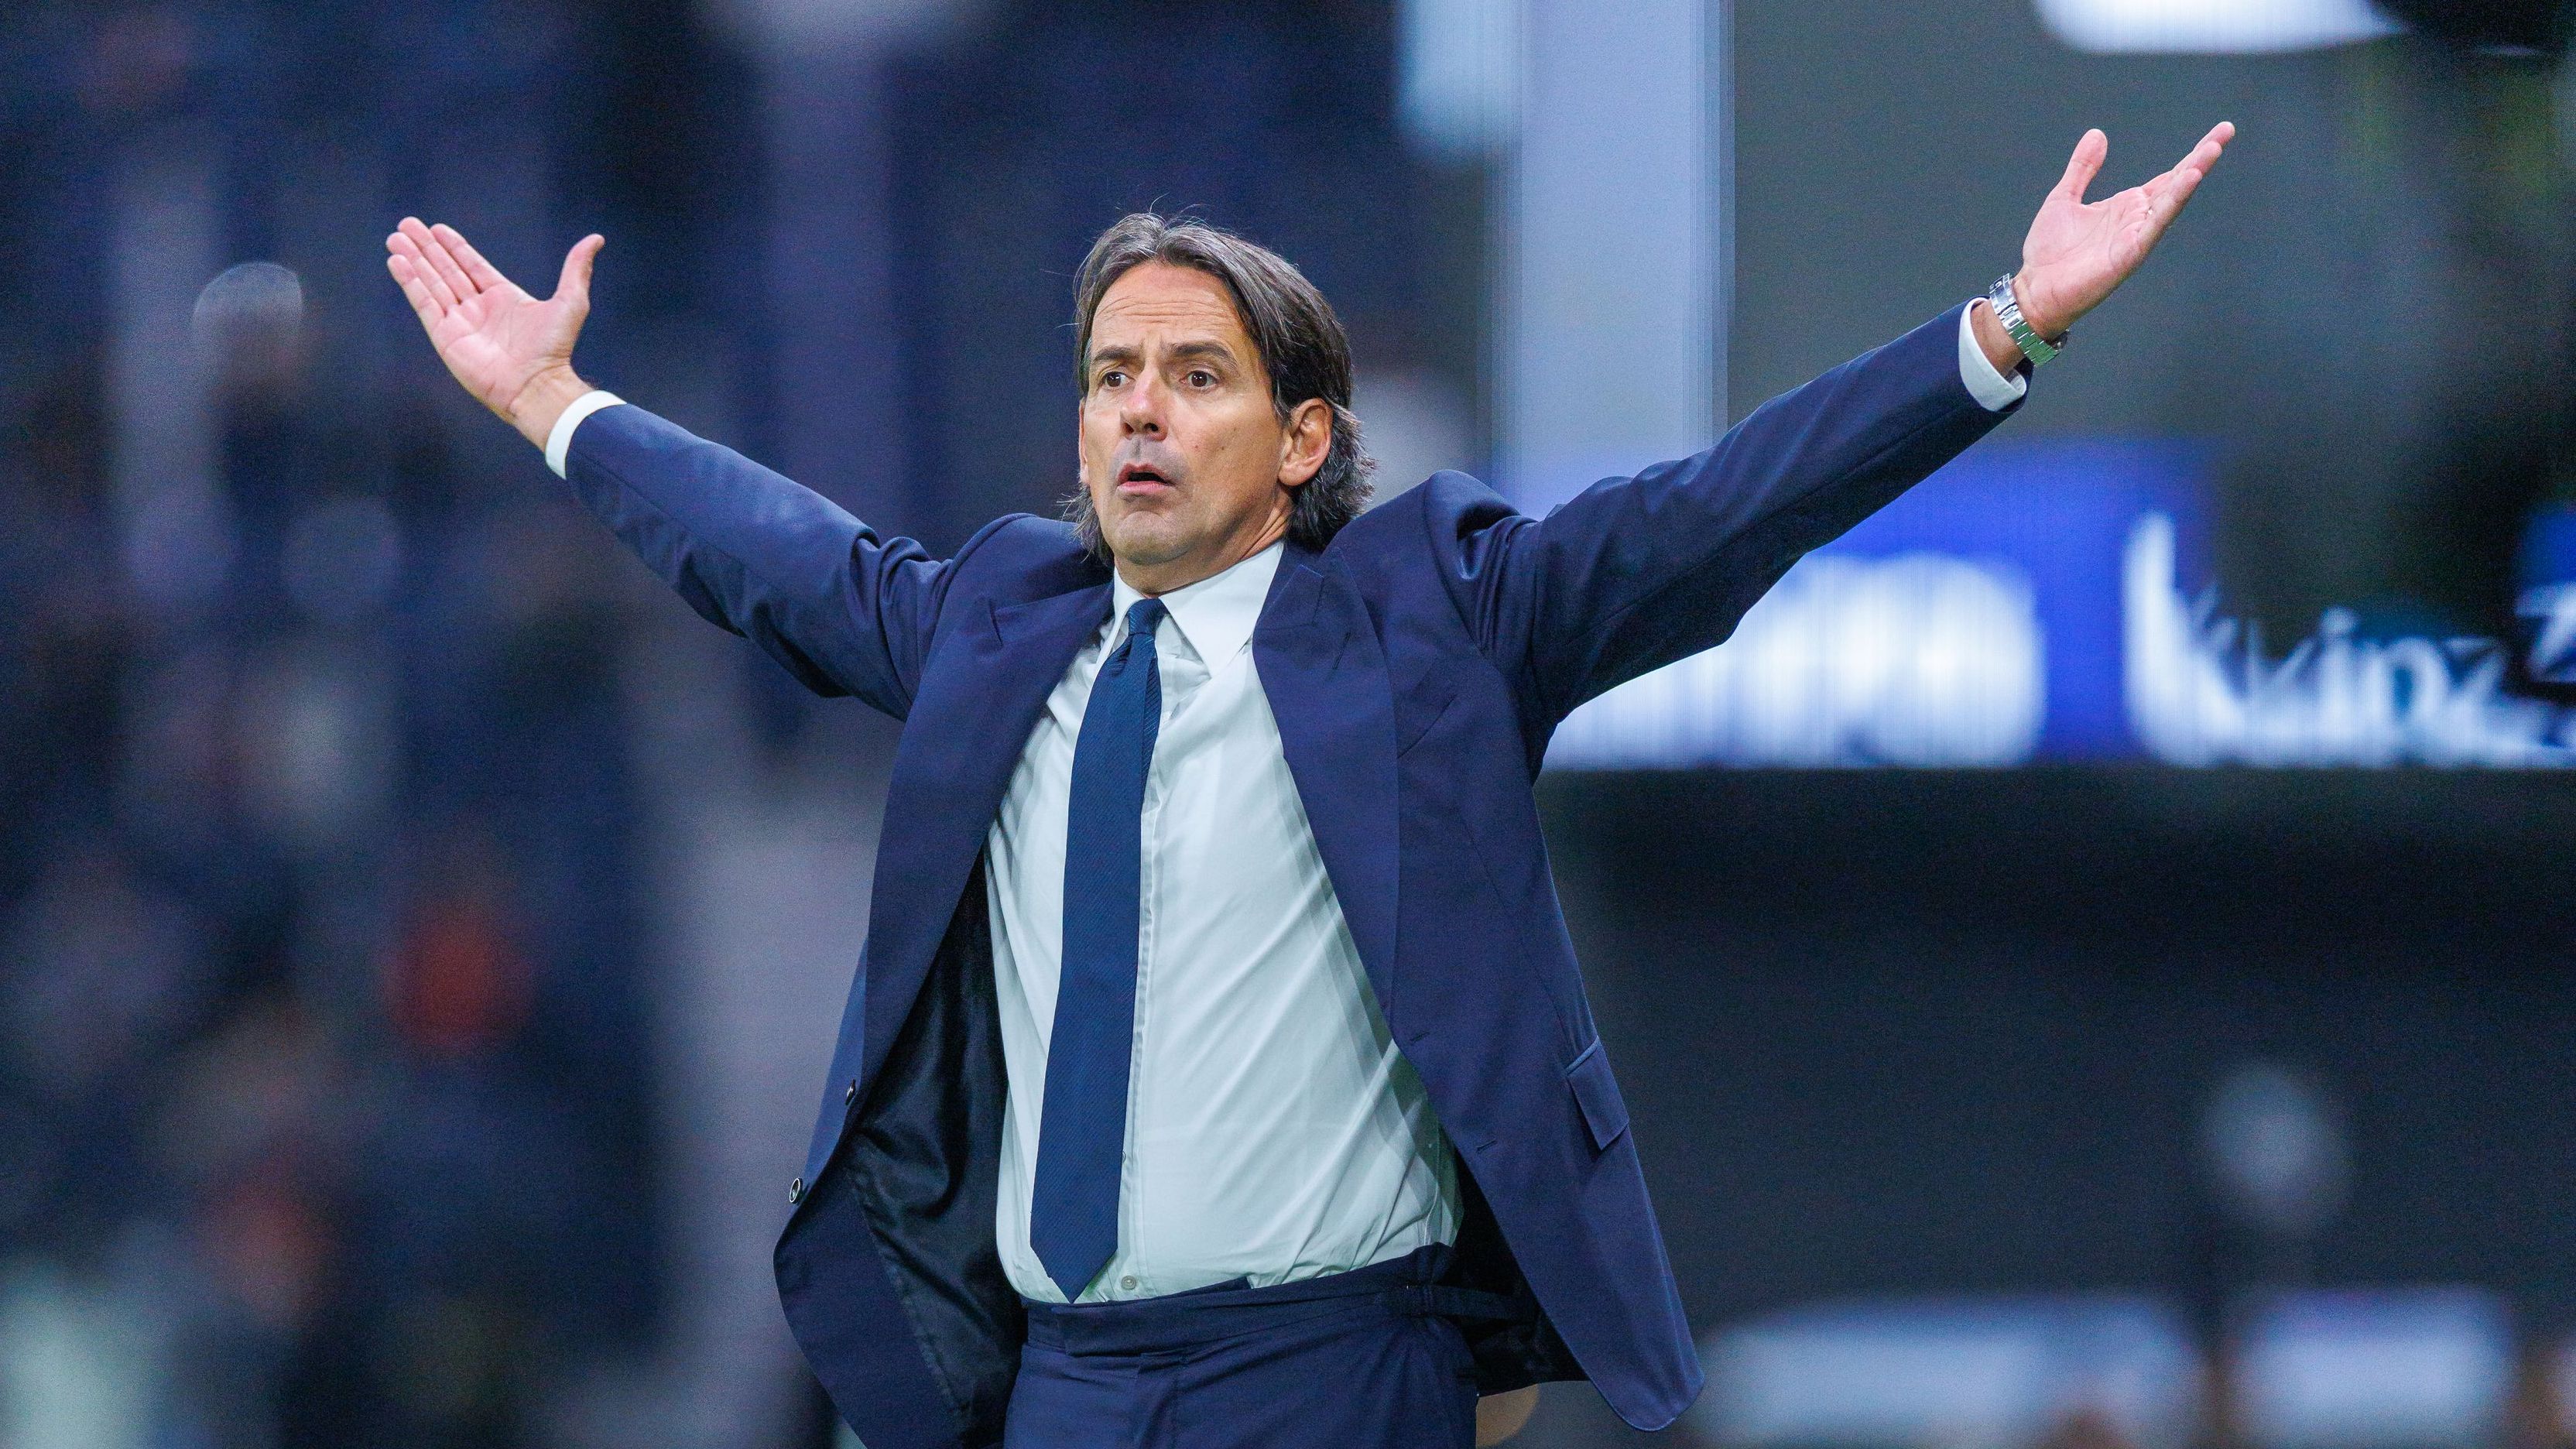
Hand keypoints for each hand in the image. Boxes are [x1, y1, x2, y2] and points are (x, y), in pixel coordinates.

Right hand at [385, 218, 603, 448]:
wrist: (537, 384)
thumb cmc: (555, 348)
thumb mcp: (570, 301)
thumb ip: (576, 269)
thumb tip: (595, 239)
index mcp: (504, 298)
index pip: (472, 265)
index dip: (454, 247)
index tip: (436, 228)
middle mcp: (479, 308)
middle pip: (446, 270)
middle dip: (426, 248)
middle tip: (406, 225)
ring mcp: (461, 322)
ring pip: (432, 283)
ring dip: (413, 260)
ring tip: (395, 238)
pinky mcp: (446, 337)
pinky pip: (424, 304)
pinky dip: (411, 283)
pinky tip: (398, 262)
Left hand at [2010, 122, 2232, 340]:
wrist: (2033, 290)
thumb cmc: (2049, 251)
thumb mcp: (2064, 197)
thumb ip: (2083, 168)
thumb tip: (2098, 134)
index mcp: (2127, 206)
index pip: (2169, 176)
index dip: (2193, 154)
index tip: (2220, 132)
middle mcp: (2138, 219)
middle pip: (2178, 182)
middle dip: (2202, 156)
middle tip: (2227, 130)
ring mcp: (2137, 236)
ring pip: (2172, 200)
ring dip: (2192, 175)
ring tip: (2212, 148)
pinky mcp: (2130, 253)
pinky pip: (2156, 223)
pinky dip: (2173, 201)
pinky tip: (2188, 179)